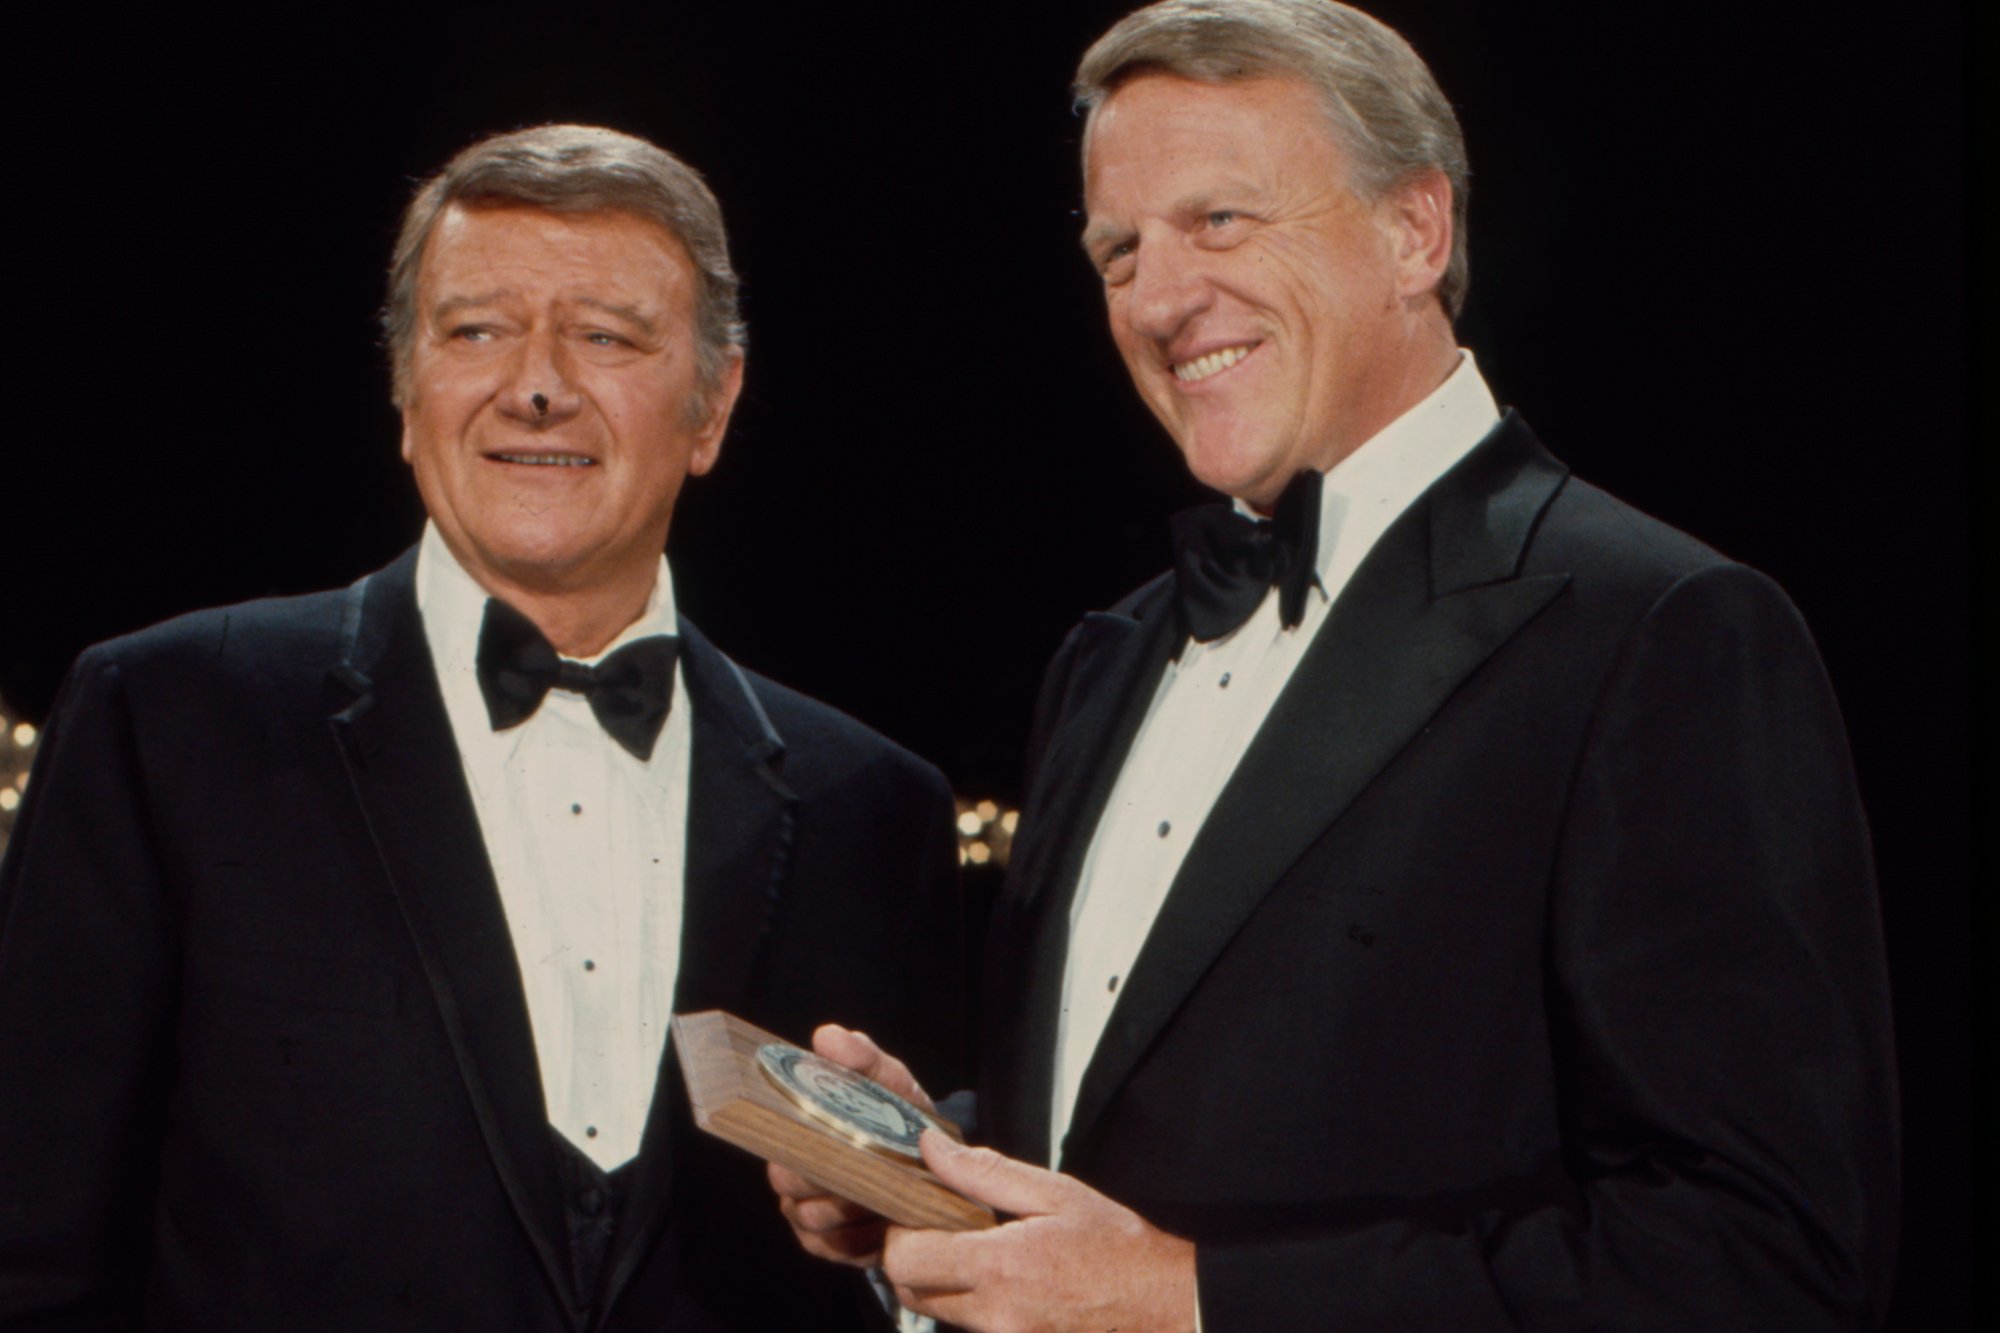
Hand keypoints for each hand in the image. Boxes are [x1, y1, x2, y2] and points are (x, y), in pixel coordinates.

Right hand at [768, 1024, 935, 1267]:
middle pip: (784, 1177)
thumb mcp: (890, 1082)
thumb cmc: (901, 1118)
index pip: (767, 1125)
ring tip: (878, 1193)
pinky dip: (859, 1236)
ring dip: (845, 1205)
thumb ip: (864, 1058)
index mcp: (799, 1125)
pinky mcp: (827, 1246)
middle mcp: (792, 1169)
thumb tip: (827, 1036)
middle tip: (859, 1164)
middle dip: (821, 1172)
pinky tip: (882, 1222)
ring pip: (807, 1214)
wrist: (936, 1169)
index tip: (815, 1127)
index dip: (782, 1128)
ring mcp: (806, 1210)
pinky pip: (831, 1247)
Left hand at [883, 1131, 1195, 1332]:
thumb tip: (931, 1148)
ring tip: (976, 1249)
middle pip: (909, 1291)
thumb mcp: (1056, 1194)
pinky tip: (1000, 1277)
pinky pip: (968, 1326)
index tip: (918, 1210)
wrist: (1163, 1306)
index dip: (899, 1233)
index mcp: (1001, 1268)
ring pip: (935, 1311)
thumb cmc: (1118, 1249)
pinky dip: (968, 1301)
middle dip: (911, 1256)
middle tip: (939, 1226)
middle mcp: (995, 1314)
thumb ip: (985, 1172)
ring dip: (939, 1279)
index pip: (906, 1260)